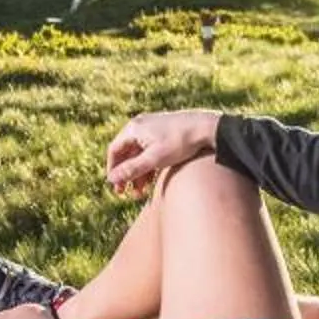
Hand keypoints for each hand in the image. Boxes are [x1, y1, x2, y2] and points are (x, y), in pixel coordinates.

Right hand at [104, 108, 218, 195]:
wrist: (208, 128)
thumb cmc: (181, 142)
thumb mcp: (155, 159)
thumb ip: (132, 170)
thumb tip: (111, 179)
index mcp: (134, 128)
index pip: (114, 151)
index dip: (113, 170)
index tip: (116, 186)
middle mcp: (140, 125)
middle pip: (125, 153)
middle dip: (126, 174)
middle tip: (125, 193)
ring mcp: (152, 127)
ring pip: (138, 154)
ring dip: (137, 173)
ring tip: (141, 192)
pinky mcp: (163, 132)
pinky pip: (149, 151)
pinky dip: (148, 166)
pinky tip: (152, 180)